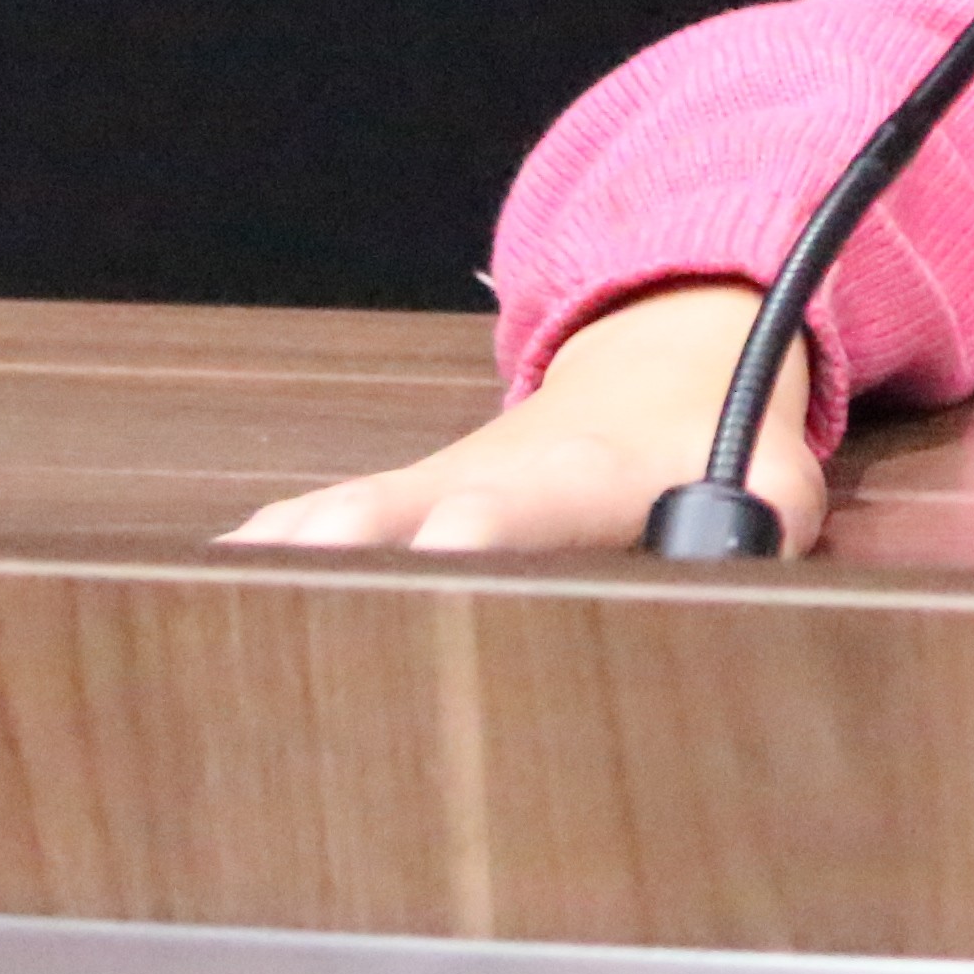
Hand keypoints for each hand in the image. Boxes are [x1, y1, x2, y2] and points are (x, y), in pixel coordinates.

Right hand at [221, 281, 826, 555]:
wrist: (668, 357)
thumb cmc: (721, 438)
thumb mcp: (774, 487)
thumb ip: (764, 544)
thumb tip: (740, 602)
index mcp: (580, 475)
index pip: (520, 504)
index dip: (479, 528)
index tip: (439, 549)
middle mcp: (485, 475)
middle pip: (393, 510)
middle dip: (338, 550)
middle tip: (278, 597)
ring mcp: (432, 484)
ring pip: (341, 518)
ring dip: (279, 561)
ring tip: (199, 615)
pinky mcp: (402, 502)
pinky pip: (325, 525)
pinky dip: (270, 556)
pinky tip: (212, 598)